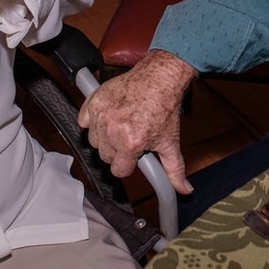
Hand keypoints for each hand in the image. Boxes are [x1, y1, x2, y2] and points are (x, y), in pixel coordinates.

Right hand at [78, 49, 197, 194]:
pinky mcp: (94, 101)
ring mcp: (101, 115)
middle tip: (131, 138)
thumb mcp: (170, 142)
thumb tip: (184, 190)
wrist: (159, 78)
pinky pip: (84, 120)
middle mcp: (113, 130)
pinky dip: (92, 120)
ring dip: (105, 137)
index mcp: (131, 143)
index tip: (135, 155)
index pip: (119, 170)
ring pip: (95, 141)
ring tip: (121, 127)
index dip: (129, 164)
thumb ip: (175, 169)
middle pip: (106, 157)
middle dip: (118, 151)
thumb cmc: (164, 107)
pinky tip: (108, 117)